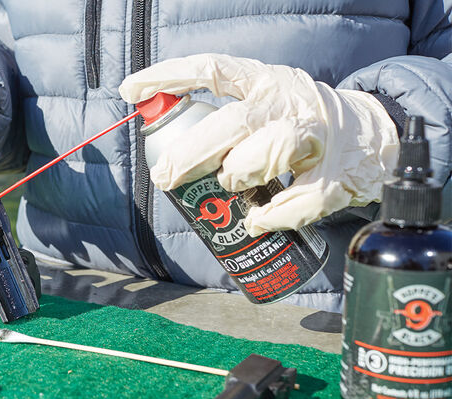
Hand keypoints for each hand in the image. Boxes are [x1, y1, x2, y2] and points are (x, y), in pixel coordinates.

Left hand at [119, 54, 398, 235]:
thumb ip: (221, 122)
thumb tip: (163, 148)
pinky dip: (276, 213)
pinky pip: (305, 197)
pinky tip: (257, 221)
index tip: (131, 89)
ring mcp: (318, 138)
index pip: (212, 69)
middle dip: (194, 150)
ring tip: (229, 185)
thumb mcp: (262, 105)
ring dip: (241, 172)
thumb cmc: (300, 123)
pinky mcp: (340, 174)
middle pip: (236, 122)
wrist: (375, 134)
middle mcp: (289, 104)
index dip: (169, 77)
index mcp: (264, 81)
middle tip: (166, 176)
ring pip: (274, 150)